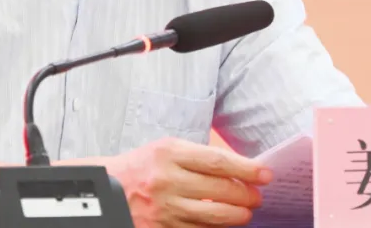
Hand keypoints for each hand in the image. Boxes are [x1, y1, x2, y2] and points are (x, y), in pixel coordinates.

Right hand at [104, 136, 272, 227]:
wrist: (105, 189)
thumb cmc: (141, 166)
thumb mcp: (165, 150)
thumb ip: (197, 156)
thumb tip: (238, 167)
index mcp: (169, 153)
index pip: (217, 162)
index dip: (246, 169)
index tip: (264, 174)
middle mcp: (166, 180)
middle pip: (219, 190)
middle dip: (246, 195)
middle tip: (257, 196)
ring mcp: (163, 208)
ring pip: (213, 216)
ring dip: (237, 215)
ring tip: (246, 212)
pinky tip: (223, 224)